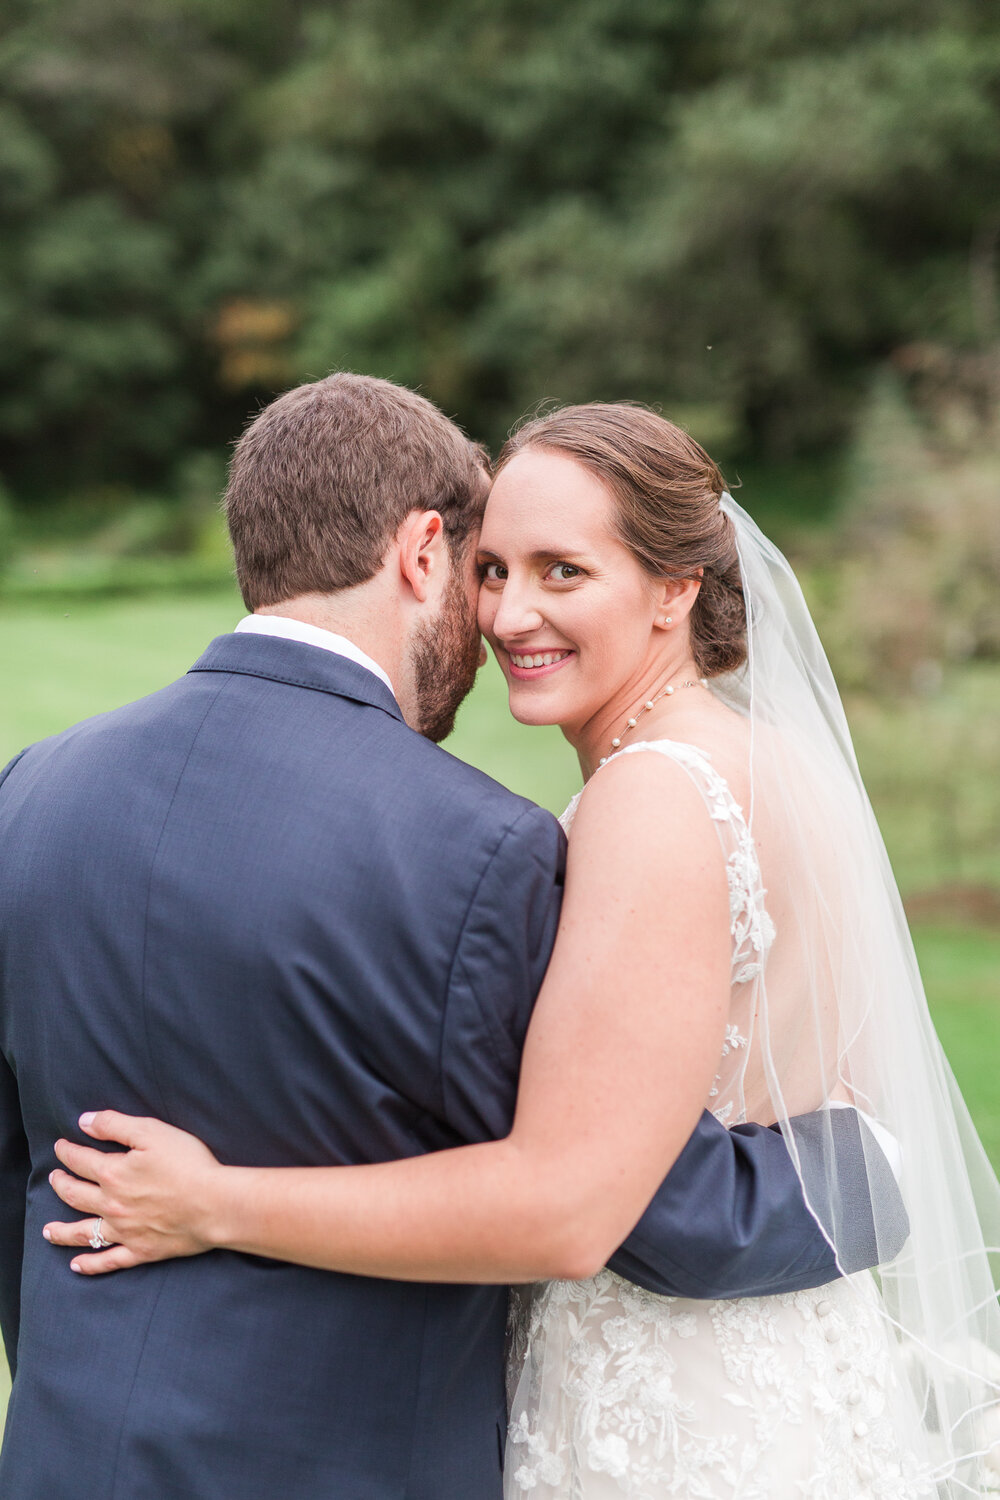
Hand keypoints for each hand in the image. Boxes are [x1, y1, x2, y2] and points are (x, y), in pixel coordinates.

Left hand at [44, 1111, 223, 1275]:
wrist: (214, 1204)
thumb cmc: (187, 1164)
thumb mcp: (152, 1132)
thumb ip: (116, 1125)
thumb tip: (85, 1122)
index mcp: (113, 1174)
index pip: (80, 1161)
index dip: (67, 1152)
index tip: (60, 1147)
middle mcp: (111, 1205)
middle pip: (75, 1195)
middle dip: (61, 1185)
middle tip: (54, 1178)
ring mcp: (123, 1231)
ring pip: (83, 1233)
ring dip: (62, 1231)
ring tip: (47, 1230)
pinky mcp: (140, 1251)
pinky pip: (108, 1260)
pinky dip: (90, 1264)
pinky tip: (77, 1265)